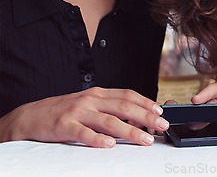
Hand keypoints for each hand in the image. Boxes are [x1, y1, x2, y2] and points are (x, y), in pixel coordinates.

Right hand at [0, 87, 169, 147]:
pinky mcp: (65, 125)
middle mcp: (90, 100)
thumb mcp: (89, 105)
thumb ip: (108, 109)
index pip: (127, 95)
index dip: (145, 103)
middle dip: (145, 117)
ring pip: (109, 120)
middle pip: (123, 107)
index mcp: (98, 93)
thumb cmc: (64, 111)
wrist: (33, 115)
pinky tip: (109, 145)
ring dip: (130, 131)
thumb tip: (135, 119)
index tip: (160, 111)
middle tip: (161, 126)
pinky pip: (84, 133)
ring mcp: (78, 111)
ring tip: (144, 139)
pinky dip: (98, 139)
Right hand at [191, 80, 216, 130]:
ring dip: (199, 117)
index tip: (197, 99)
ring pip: (204, 110)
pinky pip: (204, 120)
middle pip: (207, 100)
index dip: (206, 92)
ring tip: (195, 124)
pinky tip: (198, 128)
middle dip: (201, 107)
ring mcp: (214, 109)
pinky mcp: (211, 119)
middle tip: (195, 114)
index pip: (216, 88)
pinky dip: (201, 123)